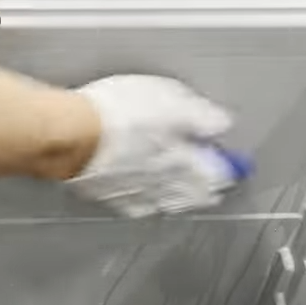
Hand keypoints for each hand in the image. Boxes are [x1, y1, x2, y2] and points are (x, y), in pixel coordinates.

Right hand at [68, 75, 252, 216]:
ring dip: (176, 199)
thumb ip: (200, 116)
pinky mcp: (105, 194)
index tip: (236, 167)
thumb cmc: (120, 116)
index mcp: (183, 163)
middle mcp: (161, 184)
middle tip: (214, 190)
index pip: (215, 172)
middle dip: (204, 190)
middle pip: (190, 193)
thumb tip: (222, 124)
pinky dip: (143, 200)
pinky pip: (132, 202)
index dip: (227, 169)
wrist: (69, 136)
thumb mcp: (170, 102)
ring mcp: (133, 193)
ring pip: (163, 201)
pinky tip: (141, 198)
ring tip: (184, 199)